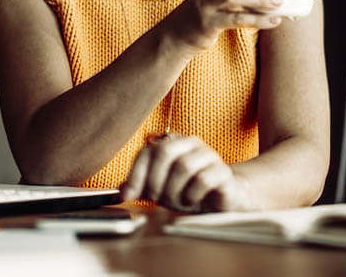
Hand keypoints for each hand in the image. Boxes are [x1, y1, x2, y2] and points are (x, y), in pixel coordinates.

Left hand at [120, 134, 251, 211]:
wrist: (225, 197)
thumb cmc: (189, 190)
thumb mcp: (161, 188)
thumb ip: (141, 187)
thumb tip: (120, 192)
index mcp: (173, 143)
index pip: (148, 151)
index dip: (135, 175)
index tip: (128, 196)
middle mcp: (190, 144)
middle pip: (165, 152)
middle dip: (156, 181)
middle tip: (157, 199)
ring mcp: (209, 155)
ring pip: (184, 166)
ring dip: (175, 191)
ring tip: (177, 202)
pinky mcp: (223, 172)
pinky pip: (204, 179)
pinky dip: (193, 194)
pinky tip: (193, 201)